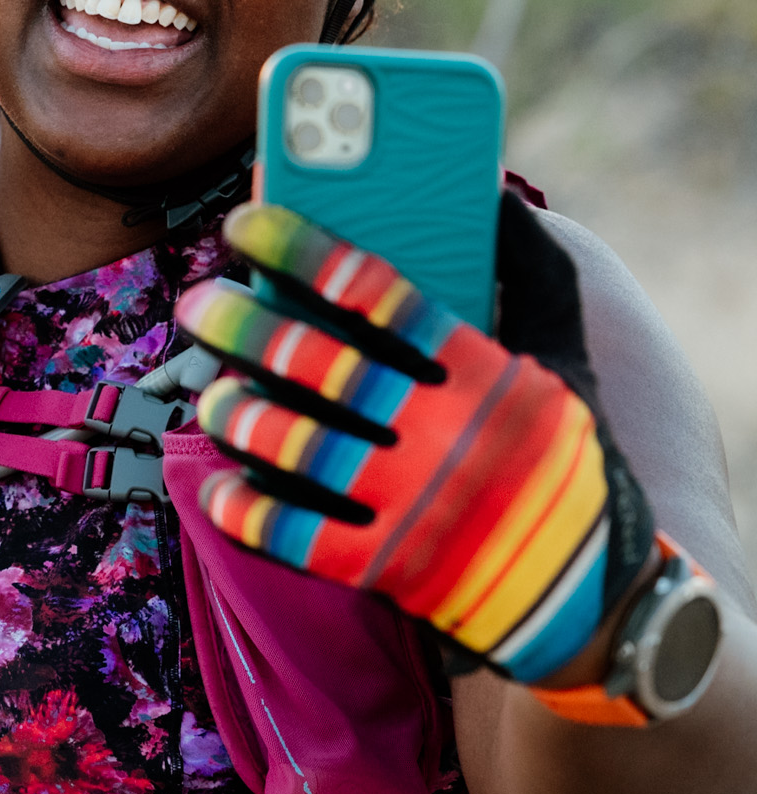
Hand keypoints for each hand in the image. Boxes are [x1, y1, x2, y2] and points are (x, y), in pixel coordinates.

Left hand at [175, 197, 657, 685]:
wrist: (594, 605)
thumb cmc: (566, 461)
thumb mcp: (567, 364)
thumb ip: (533, 273)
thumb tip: (489, 189)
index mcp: (488, 376)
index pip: (377, 293)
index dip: (298, 248)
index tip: (241, 223)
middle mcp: (448, 439)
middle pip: (317, 365)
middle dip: (240, 324)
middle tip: (198, 302)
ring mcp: (415, 510)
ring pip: (292, 445)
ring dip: (236, 411)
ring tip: (216, 391)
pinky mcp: (387, 571)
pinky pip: (290, 536)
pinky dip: (244, 506)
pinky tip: (223, 483)